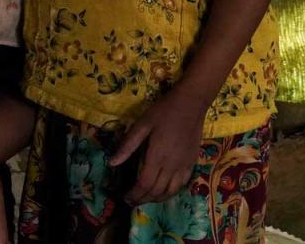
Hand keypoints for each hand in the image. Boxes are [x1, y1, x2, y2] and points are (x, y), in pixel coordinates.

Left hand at [108, 91, 205, 205]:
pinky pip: (182, 184)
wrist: (191, 103)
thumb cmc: (164, 111)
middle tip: (132, 201)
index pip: (144, 184)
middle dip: (143, 199)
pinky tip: (165, 190)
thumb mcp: (142, 124)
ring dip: (157, 199)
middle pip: (156, 191)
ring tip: (146, 198)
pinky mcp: (192, 162)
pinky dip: (171, 192)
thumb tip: (111, 163)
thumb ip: (128, 145)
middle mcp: (171, 165)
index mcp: (157, 156)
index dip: (134, 194)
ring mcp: (184, 165)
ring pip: (170, 191)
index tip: (125, 197)